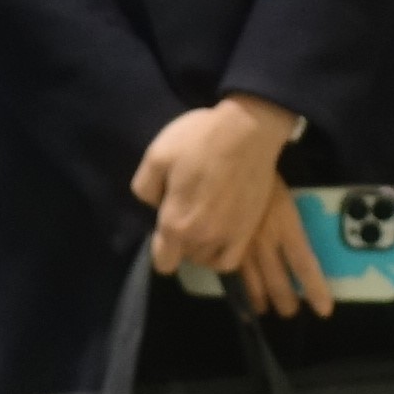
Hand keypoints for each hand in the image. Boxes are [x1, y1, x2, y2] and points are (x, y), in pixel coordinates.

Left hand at [133, 96, 324, 314]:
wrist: (247, 132)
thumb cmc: (199, 141)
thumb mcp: (156, 156)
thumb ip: (145, 189)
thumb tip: (155, 205)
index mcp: (175, 223)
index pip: (162, 261)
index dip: (161, 247)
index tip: (166, 225)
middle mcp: (201, 238)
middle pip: (185, 258)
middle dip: (181, 242)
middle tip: (187, 213)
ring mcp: (228, 237)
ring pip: (206, 260)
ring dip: (201, 247)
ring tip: (204, 223)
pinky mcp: (248, 230)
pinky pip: (230, 261)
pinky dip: (221, 255)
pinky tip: (220, 238)